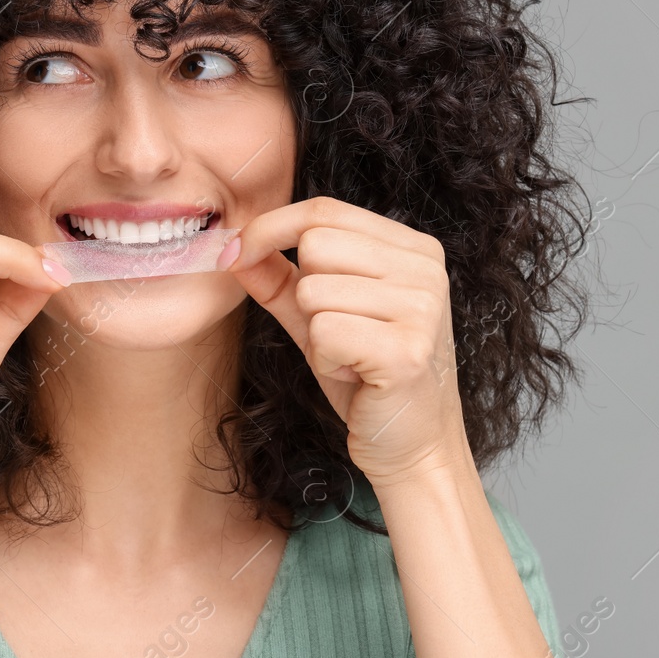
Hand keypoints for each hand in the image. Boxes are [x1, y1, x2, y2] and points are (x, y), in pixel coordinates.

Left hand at [216, 196, 469, 488]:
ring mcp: (422, 307)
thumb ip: (279, 280)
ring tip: (351, 358)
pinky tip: (356, 377)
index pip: (324, 210)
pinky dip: (325, 360)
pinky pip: (324, 332)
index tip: (235, 254)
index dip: (269, 228)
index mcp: (412, 249)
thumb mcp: (318, 318)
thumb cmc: (367, 380)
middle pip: (317, 243)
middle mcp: (426, 269)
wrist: (412, 447)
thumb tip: (232, 248)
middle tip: (337, 335)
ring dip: (316, 335)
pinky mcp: (407, 350)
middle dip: (304, 294)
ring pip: (314, 290)